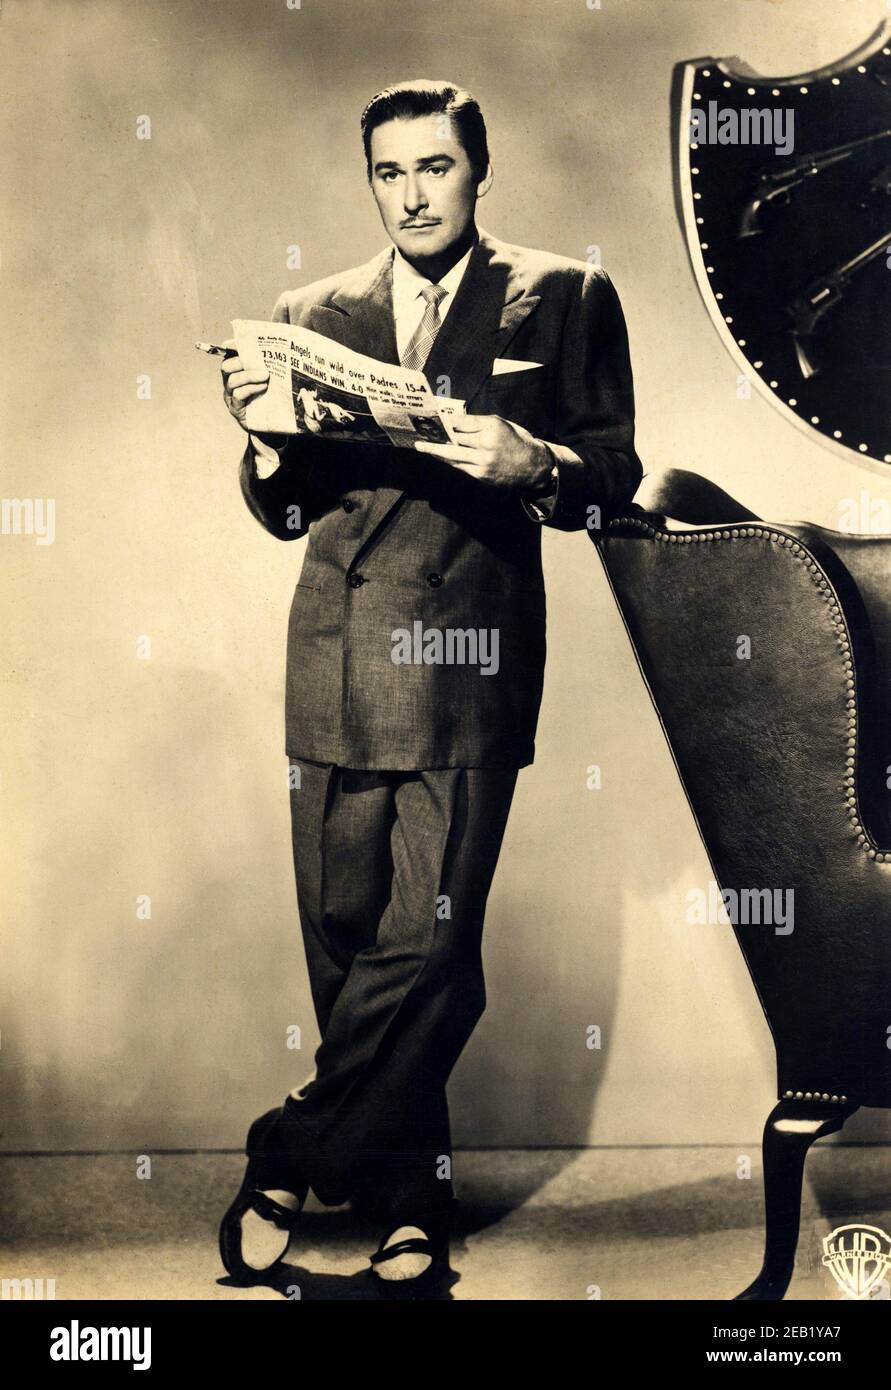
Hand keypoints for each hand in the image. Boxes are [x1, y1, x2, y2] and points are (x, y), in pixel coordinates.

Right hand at [220, 338, 270, 433]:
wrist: (272, 423)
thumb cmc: (271, 396)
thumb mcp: (271, 377)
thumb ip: (271, 363)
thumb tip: (283, 345)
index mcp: (237, 370)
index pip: (229, 354)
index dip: (232, 347)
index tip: (238, 341)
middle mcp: (230, 381)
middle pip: (226, 366)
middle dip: (240, 361)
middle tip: (258, 362)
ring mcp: (231, 396)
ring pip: (232, 381)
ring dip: (249, 376)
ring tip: (265, 376)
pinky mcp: (236, 409)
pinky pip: (238, 395)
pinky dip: (250, 389)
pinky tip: (263, 387)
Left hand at [414, 415, 552, 490]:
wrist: (533, 467)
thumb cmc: (516, 441)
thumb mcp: (502, 425)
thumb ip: (479, 424)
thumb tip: (455, 423)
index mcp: (492, 426)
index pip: (461, 422)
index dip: (444, 421)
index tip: (432, 419)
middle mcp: (486, 443)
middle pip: (454, 438)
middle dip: (436, 436)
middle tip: (419, 434)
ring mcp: (483, 461)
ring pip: (453, 454)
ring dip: (435, 451)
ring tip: (421, 447)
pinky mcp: (481, 475)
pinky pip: (460, 466)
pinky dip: (448, 461)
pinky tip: (439, 457)